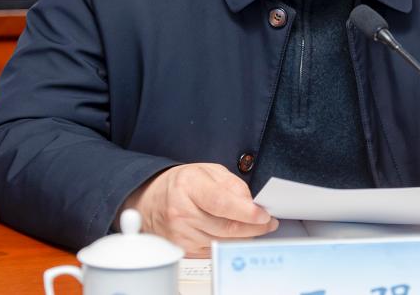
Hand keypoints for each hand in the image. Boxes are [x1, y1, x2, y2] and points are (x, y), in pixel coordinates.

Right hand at [121, 163, 278, 255]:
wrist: (151, 200)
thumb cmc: (182, 183)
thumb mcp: (208, 171)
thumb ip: (232, 185)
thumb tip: (252, 203)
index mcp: (188, 186)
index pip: (221, 203)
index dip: (246, 211)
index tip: (264, 215)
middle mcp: (181, 212)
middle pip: (225, 227)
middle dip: (253, 227)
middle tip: (268, 223)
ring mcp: (180, 234)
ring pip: (223, 241)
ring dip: (244, 236)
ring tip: (257, 227)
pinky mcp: (183, 249)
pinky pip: (214, 250)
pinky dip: (230, 243)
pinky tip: (237, 234)